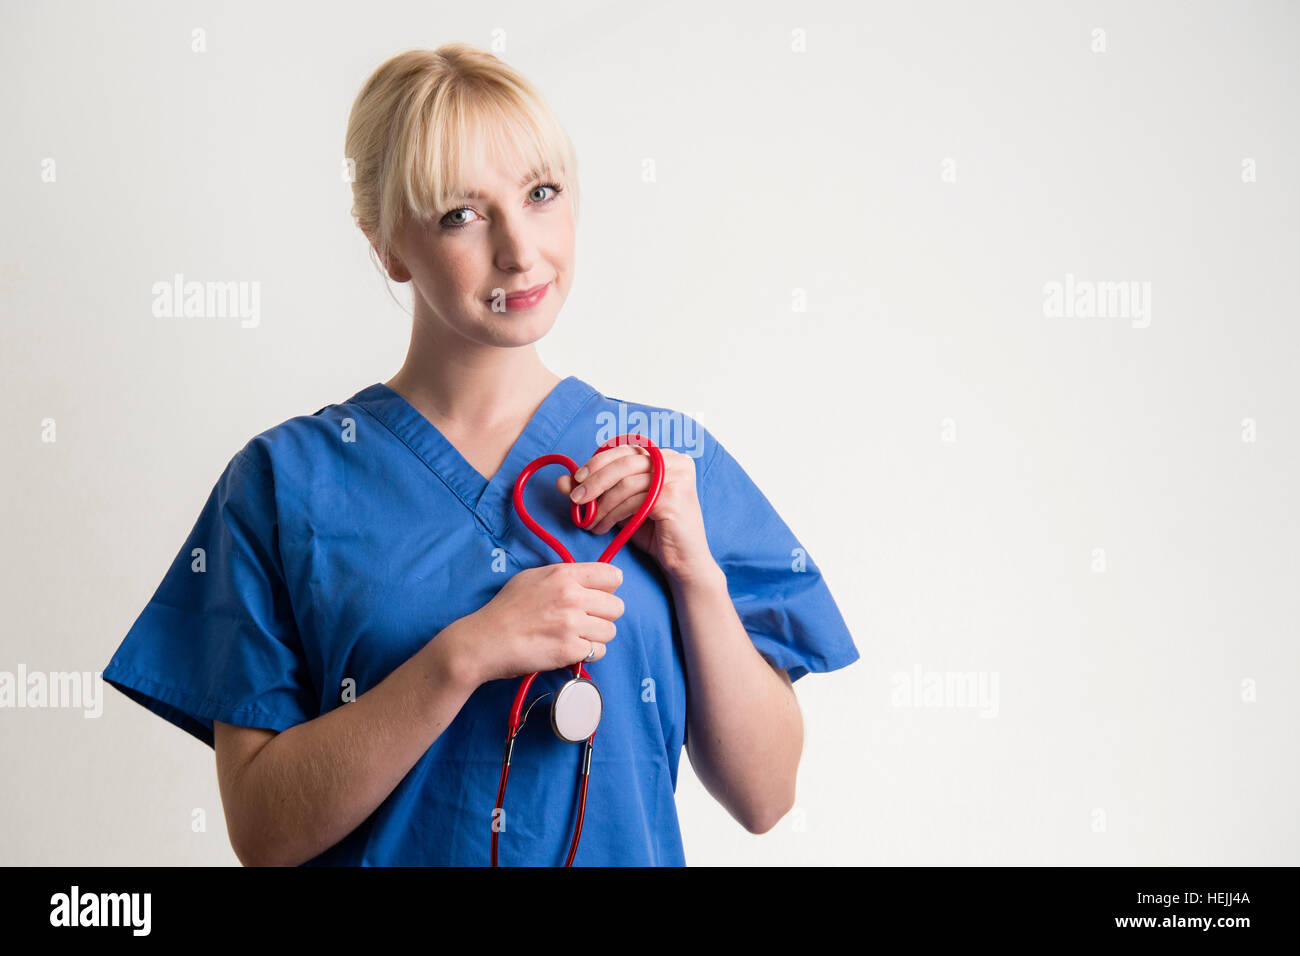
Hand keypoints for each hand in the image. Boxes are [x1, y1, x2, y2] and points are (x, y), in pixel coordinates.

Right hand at [457, 562, 624, 684]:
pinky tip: (567, 650)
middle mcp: (572, 596)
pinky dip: (585, 654)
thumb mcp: (532, 577)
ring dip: (595, 637)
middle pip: (617, 607)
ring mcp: (572, 624)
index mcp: (564, 575)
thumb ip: (564, 576)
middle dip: (603, 616)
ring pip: (610, 631)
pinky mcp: (570, 650)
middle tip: (584, 622)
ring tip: (573, 637)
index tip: (599, 597)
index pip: (613, 576)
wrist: (484, 641)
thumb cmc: (505, 609)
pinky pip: (597, 652)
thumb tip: (591, 582)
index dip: (608, 589)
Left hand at [555, 445, 715, 579]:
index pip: (624, 450)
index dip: (597, 462)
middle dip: (594, 481)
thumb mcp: (621, 505)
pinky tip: (603, 527)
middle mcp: (676, 460)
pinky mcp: (674, 496)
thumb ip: (596, 490)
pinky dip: (613, 514)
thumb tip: (562, 481)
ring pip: (625, 483)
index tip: (576, 480)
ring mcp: (677, 477)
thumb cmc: (654, 532)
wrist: (683, 563)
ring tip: (590, 522)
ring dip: (602, 504)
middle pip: (624, 462)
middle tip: (575, 499)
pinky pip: (633, 500)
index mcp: (665, 456)